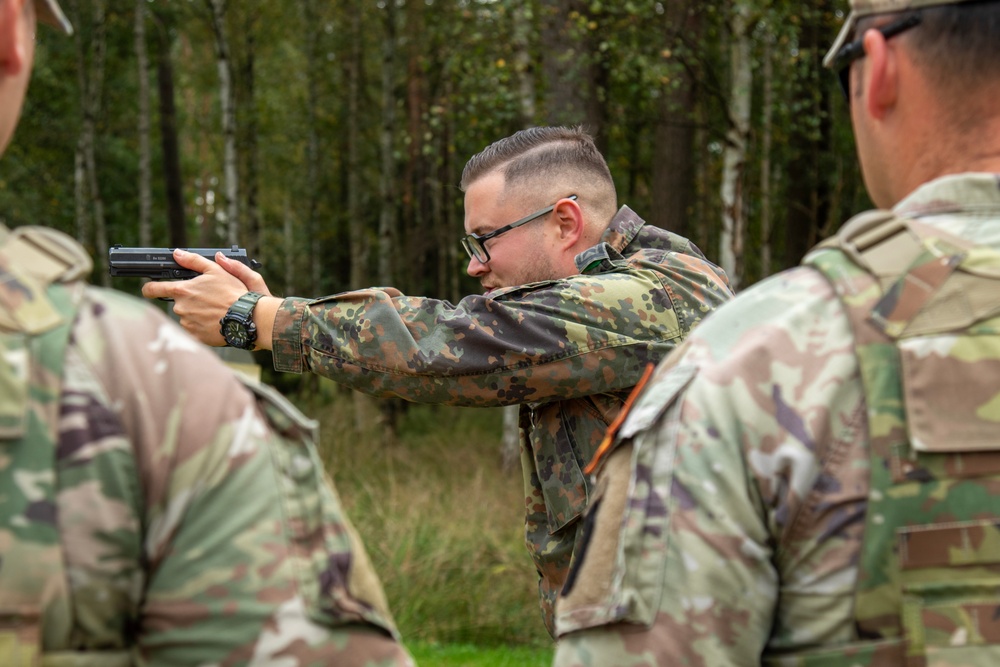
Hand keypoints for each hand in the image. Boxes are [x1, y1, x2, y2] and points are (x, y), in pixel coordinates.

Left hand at [141, 248, 271, 345]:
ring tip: (214, 311)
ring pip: (186, 317)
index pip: (154, 289)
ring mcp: (187, 323)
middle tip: (206, 300)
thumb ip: (193, 260)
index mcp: (182, 290)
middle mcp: (180, 308)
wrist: (246, 317)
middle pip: (176, 304)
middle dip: (187, 302)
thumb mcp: (215, 270)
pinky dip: (202, 326)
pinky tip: (214, 321)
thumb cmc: (233, 293)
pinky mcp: (196, 336)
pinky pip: (194, 330)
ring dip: (196, 314)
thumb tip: (177, 253)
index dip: (149, 288)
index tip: (149, 289)